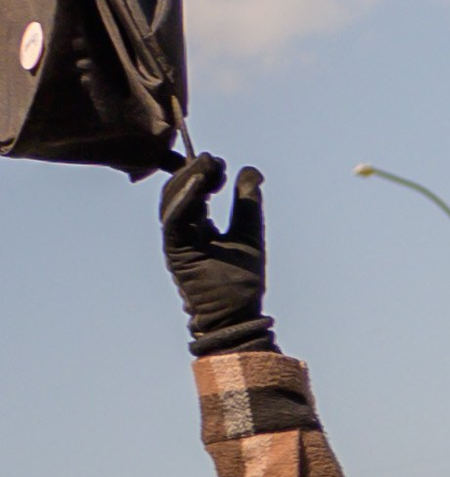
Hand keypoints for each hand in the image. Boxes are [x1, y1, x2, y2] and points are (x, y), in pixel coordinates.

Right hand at [159, 158, 273, 356]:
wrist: (238, 315)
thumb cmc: (241, 281)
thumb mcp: (249, 233)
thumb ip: (247, 204)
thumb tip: (251, 170)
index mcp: (197, 225)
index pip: (192, 189)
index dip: (204, 172)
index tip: (222, 165)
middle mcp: (182, 231)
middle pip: (178, 191)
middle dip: (194, 171)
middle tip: (214, 161)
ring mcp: (176, 241)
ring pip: (172, 202)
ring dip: (188, 180)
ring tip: (208, 166)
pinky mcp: (175, 252)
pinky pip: (174, 222)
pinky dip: (185, 201)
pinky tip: (200, 187)